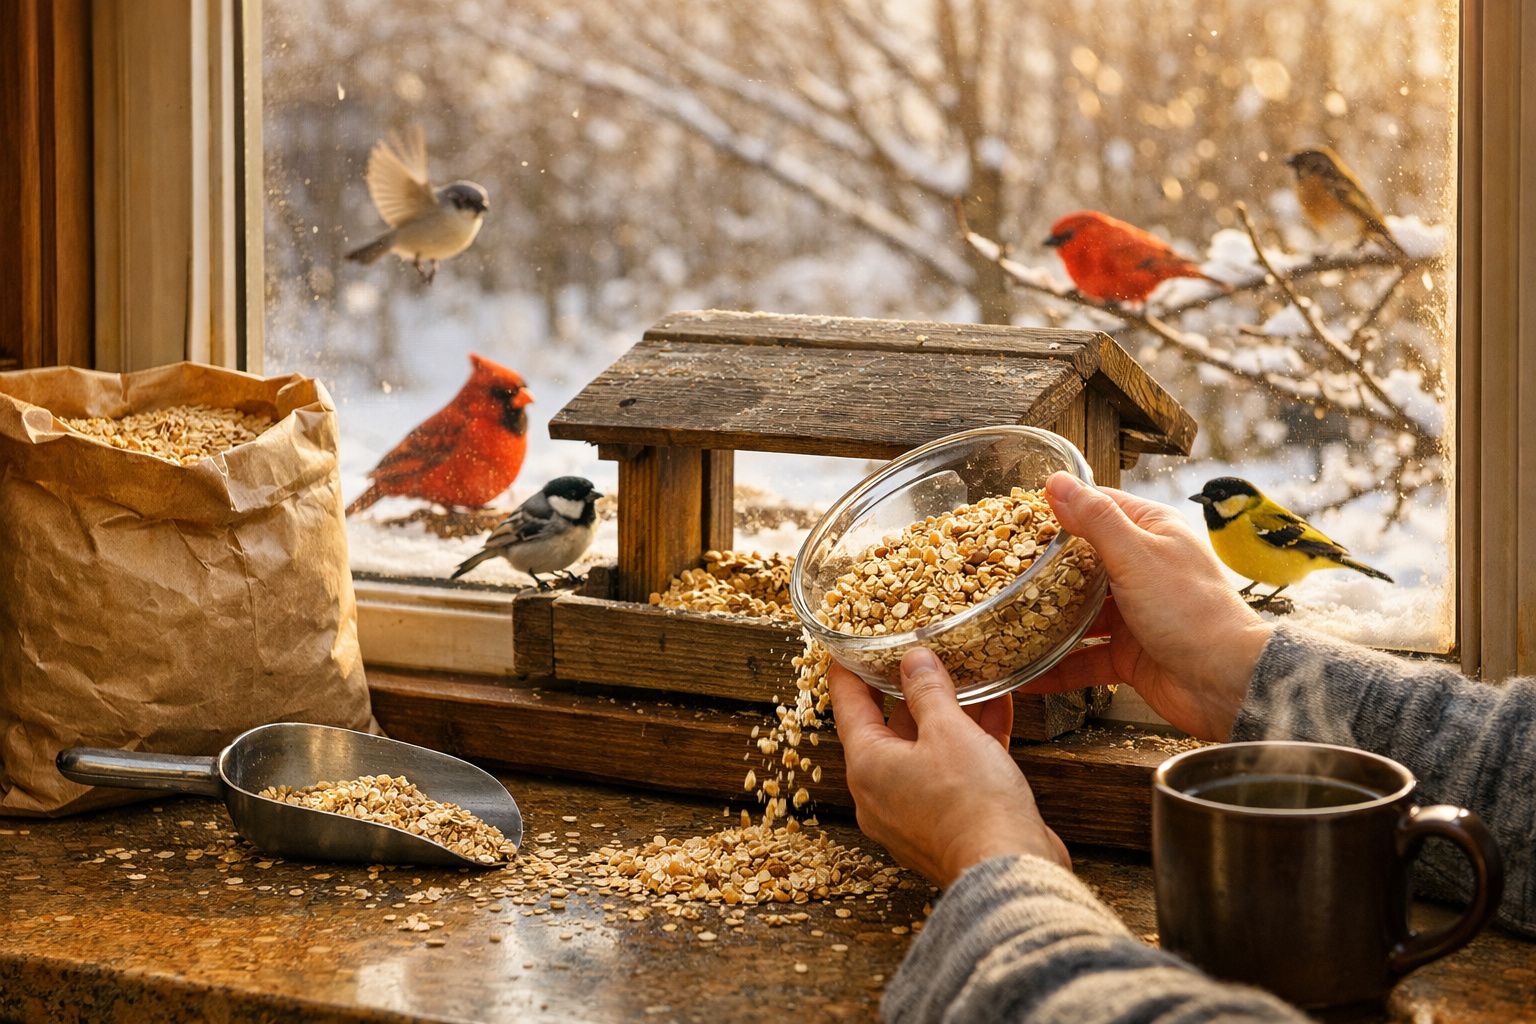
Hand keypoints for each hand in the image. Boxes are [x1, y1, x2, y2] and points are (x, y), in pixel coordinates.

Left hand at [829, 648, 1069, 887]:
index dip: (850, 672)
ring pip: (925, 750)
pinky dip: (969, 742)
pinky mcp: (946, 825)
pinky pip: (951, 773)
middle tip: (920, 657)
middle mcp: (881, 793)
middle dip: (910, 691)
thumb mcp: (948, 731)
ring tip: (969, 677)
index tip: (848, 649)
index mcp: (867, 766)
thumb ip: (928, 691)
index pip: (848, 706)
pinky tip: (996, 710)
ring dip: (948, 714)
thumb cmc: (971, 805)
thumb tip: (913, 661)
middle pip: (888, 728)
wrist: (1010, 871)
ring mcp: (913, 813)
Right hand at [1023, 472, 1272, 739]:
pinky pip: (1083, 658)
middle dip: (1043, 568)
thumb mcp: (1136, 556)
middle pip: (1081, 562)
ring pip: (1077, 611)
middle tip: (997, 568)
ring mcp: (1133, 613)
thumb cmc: (1192, 612)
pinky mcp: (1128, 654)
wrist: (1226, 684)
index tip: (1016, 517)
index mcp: (1151, 532)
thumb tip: (1057, 482)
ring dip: (1044, 618)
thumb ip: (1094, 519)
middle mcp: (1141, 569)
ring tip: (1002, 619)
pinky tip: (1025, 673)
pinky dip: (1056, 668)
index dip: (1058, 510)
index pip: (1097, 508)